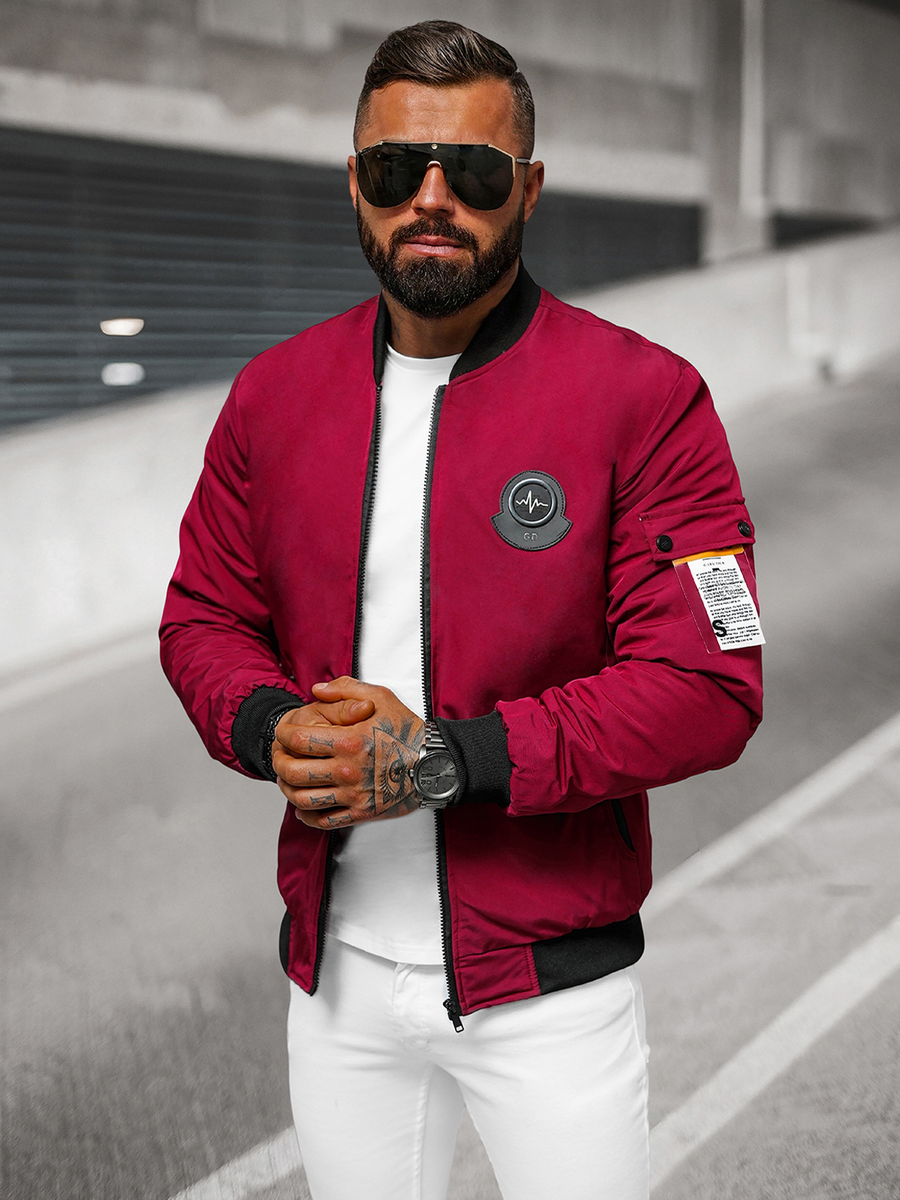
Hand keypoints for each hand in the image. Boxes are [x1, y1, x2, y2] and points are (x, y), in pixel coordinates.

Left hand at [273, 676, 424, 829]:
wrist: (435, 765)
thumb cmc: (408, 731)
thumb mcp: (381, 697)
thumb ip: (346, 689)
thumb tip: (316, 690)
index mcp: (350, 741)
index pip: (299, 740)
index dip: (283, 735)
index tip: (283, 733)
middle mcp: (348, 770)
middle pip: (294, 772)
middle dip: (279, 763)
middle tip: (278, 757)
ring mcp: (354, 795)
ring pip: (304, 799)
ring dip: (288, 789)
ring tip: (287, 780)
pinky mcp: (361, 813)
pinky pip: (324, 820)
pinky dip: (307, 815)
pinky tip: (303, 805)